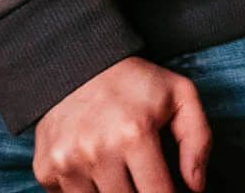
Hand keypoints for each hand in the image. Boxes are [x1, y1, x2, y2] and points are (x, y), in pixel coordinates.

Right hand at [32, 56, 211, 192]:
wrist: (75, 64)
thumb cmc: (133, 83)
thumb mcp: (179, 95)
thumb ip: (198, 140)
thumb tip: (196, 186)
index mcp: (135, 134)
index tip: (165, 188)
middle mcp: (98, 151)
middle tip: (143, 177)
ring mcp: (68, 163)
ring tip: (120, 173)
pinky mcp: (46, 169)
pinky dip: (85, 191)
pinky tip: (93, 171)